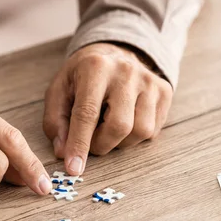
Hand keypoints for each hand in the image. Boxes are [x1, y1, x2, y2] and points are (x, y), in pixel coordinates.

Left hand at [43, 43, 172, 174]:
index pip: (87, 113)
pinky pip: (152, 131)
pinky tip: (125, 122)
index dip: (79, 144)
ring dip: (120, 142)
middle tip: (91, 142)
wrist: (115, 52)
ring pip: (141, 131)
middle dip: (102, 145)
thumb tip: (63, 151)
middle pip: (119, 126)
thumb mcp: (59, 90)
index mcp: (95, 68)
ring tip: (108, 129)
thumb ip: (56, 121)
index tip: (73, 168)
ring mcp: (149, 81)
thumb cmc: (83, 76)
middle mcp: (126, 72)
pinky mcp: (164, 92)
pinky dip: (134, 137)